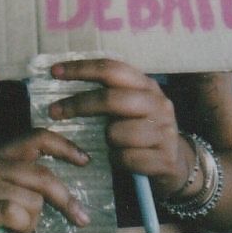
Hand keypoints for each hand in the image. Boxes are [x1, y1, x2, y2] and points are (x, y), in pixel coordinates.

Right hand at [0, 129, 91, 232]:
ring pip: (31, 199)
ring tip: (22, 228)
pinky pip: (13, 213)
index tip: (86, 160)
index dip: (64, 146)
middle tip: (80, 217)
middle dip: (63, 199)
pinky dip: (21, 228)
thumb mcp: (19, 191)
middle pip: (41, 174)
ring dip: (34, 220)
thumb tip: (80, 163)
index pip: (36, 137)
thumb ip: (37, 177)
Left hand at [49, 58, 190, 197]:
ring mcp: (164, 131)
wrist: (177, 164)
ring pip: (116, 132)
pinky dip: (117, 160)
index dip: (81, 69)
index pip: (112, 69)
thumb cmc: (141, 131)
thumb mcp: (130, 107)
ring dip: (106, 141)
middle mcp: (158, 103)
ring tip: (111, 144)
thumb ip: (108, 94)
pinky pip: (125, 158)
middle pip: (111, 99)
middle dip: (78, 104)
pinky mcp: (164, 158)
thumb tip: (63, 81)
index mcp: (146, 85)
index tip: (54, 72)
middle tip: (54, 112)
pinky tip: (122, 160)